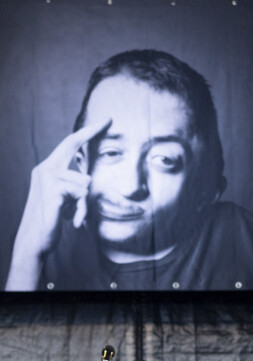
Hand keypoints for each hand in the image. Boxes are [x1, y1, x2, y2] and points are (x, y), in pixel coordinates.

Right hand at [5, 119, 110, 289]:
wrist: (34, 241)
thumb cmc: (50, 222)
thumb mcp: (62, 201)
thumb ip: (72, 186)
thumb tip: (87, 178)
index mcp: (47, 169)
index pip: (68, 144)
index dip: (86, 132)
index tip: (104, 122)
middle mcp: (44, 169)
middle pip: (72, 143)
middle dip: (92, 130)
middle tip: (110, 119)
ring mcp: (47, 178)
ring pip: (85, 181)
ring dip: (84, 203)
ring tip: (71, 215)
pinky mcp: (53, 190)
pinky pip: (81, 194)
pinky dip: (80, 210)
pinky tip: (69, 220)